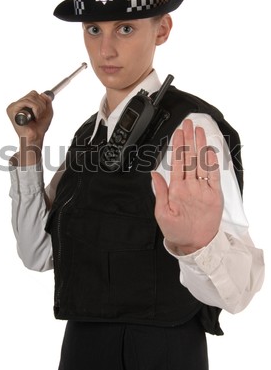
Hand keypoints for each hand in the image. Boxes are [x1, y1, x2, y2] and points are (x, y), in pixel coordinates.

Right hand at [6, 91, 52, 165]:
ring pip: (31, 97)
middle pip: (32, 94)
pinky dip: (35, 109)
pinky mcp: (12, 110)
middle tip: (40, 115)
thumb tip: (43, 93)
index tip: (42, 112)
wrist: (35, 137)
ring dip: (39, 108)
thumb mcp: (47, 111)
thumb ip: (47, 101)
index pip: (33, 94)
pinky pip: (26, 102)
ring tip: (37, 117)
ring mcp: (13, 107)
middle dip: (41, 104)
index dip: (41, 101)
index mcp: (23, 104)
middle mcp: (17, 105)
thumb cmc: (39, 127)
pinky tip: (34, 117)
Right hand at [151, 119, 223, 253]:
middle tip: (187, 124)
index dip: (178, 145)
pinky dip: (212, 161)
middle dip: (188, 138)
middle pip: (189, 158)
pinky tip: (209, 148)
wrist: (199, 245)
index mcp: (177, 191)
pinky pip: (214, 174)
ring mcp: (205, 190)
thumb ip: (160, 192)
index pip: (177, 162)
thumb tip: (154, 175)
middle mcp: (191, 188)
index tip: (178, 132)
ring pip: (202, 162)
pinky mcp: (216, 195)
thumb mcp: (161, 214)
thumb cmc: (179, 230)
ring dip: (200, 144)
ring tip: (198, 130)